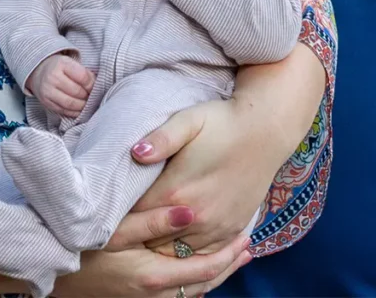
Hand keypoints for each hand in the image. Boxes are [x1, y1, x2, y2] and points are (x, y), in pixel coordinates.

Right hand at [26, 54, 94, 117]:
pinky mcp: (46, 103)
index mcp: (61, 64)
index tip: (95, 87)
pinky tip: (80, 109)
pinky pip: (63, 111)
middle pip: (77, 91)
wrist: (39, 71)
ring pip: (70, 103)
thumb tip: (97, 86)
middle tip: (92, 97)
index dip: (92, 84)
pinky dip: (74, 112)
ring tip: (87, 103)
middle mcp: (52, 77)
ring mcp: (48, 91)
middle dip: (87, 96)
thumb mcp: (71, 63)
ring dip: (82, 106)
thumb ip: (84, 73)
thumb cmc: (60, 67)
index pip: (82, 77)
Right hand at [52, 203, 250, 297]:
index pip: (205, 268)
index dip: (228, 254)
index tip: (246, 238)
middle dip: (227, 265)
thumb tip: (190, 212)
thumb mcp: (115, 228)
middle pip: (203, 283)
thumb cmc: (79, 245)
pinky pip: (174, 294)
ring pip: (190, 292)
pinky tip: (196, 268)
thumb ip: (154, 219)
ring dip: (212, 274)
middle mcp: (154, 295)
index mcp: (153, 276)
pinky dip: (192, 280)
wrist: (47, 271)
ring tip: (231, 255)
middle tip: (248, 247)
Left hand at [131, 99, 280, 255]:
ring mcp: (215, 227)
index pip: (135, 216)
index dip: (119, 213)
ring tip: (146, 231)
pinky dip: (185, 251)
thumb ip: (161, 138)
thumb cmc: (222, 122)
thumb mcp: (189, 120)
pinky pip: (201, 256)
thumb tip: (135, 152)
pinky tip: (175, 238)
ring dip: (158, 245)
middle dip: (135, 234)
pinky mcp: (231, 230)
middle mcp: (195, 217)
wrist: (265, 131)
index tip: (110, 207)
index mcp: (177, 190)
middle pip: (151, 240)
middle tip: (123, 223)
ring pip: (174, 254)